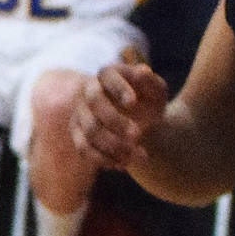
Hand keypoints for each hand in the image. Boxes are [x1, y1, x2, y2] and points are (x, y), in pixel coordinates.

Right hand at [72, 51, 166, 170]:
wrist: (141, 121)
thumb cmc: (149, 101)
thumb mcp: (156, 91)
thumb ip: (151, 82)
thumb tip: (143, 72)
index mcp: (108, 75)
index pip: (108, 76)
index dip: (117, 88)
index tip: (132, 102)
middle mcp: (89, 91)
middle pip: (95, 103)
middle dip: (115, 121)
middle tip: (138, 134)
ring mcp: (81, 113)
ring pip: (90, 131)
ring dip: (115, 146)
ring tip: (141, 156)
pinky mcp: (78, 134)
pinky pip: (83, 149)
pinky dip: (104, 159)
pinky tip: (124, 163)